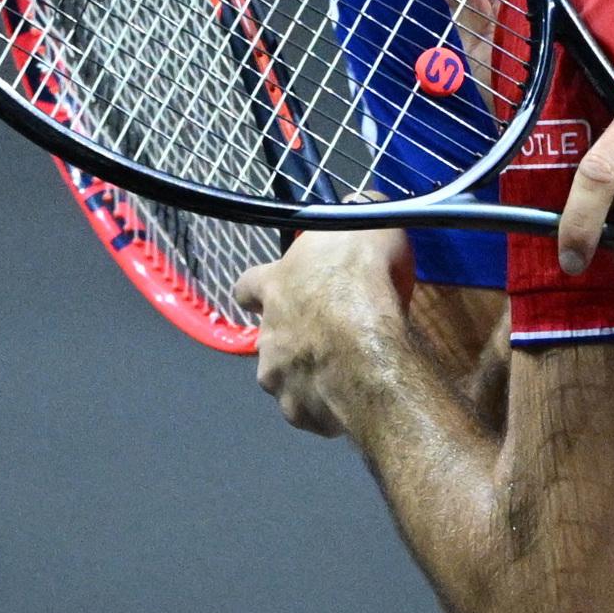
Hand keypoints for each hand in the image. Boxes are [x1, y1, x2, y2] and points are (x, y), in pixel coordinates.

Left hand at [234, 231, 414, 437]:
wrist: (367, 344)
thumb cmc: (361, 277)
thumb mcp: (368, 223)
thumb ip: (360, 214)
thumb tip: (364, 202)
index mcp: (274, 286)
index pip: (246, 285)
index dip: (259, 288)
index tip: (272, 290)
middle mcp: (266, 332)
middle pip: (268, 335)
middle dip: (293, 336)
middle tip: (329, 334)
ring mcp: (276, 375)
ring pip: (283, 376)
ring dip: (306, 373)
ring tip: (342, 372)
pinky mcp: (297, 410)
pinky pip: (308, 410)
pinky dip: (324, 408)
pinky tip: (349, 401)